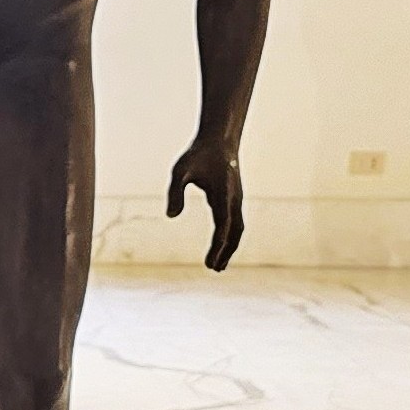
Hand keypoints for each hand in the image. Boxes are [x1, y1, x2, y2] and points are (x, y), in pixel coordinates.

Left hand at [167, 135, 244, 270]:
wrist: (218, 140)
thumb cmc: (197, 154)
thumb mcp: (180, 170)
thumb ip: (175, 192)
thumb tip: (171, 216)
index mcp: (223, 196)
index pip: (223, 227)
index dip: (218, 247)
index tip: (210, 264)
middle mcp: (234, 200)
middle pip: (234, 232)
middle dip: (225, 252)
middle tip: (213, 269)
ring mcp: (236, 200)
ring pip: (238, 229)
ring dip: (230, 247)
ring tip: (218, 266)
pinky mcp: (234, 198)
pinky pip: (236, 222)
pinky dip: (231, 236)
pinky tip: (222, 245)